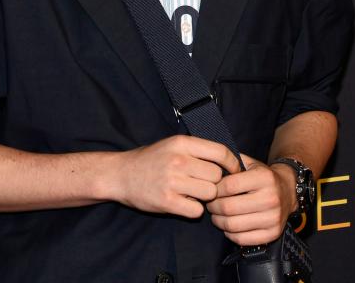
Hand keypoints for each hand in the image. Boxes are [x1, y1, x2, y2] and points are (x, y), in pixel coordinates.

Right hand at [109, 135, 240, 218]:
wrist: (120, 175)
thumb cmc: (150, 160)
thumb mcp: (172, 145)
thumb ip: (197, 150)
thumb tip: (229, 160)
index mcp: (182, 143)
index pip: (220, 152)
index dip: (232, 163)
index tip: (234, 172)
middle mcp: (178, 160)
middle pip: (217, 176)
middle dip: (214, 182)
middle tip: (202, 184)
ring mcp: (172, 181)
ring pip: (209, 193)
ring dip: (204, 197)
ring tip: (191, 193)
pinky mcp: (167, 201)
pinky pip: (197, 210)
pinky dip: (193, 209)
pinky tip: (183, 203)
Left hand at [205, 153, 295, 245]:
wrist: (287, 191)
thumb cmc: (262, 177)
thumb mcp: (250, 163)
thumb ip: (231, 162)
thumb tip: (209, 169)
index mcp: (264, 178)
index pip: (229, 186)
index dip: (215, 189)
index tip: (211, 189)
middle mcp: (271, 198)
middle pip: (229, 207)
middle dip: (213, 206)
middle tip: (210, 204)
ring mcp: (273, 218)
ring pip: (233, 225)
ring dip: (218, 221)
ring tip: (216, 215)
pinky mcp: (273, 233)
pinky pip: (242, 239)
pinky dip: (230, 234)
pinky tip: (228, 225)